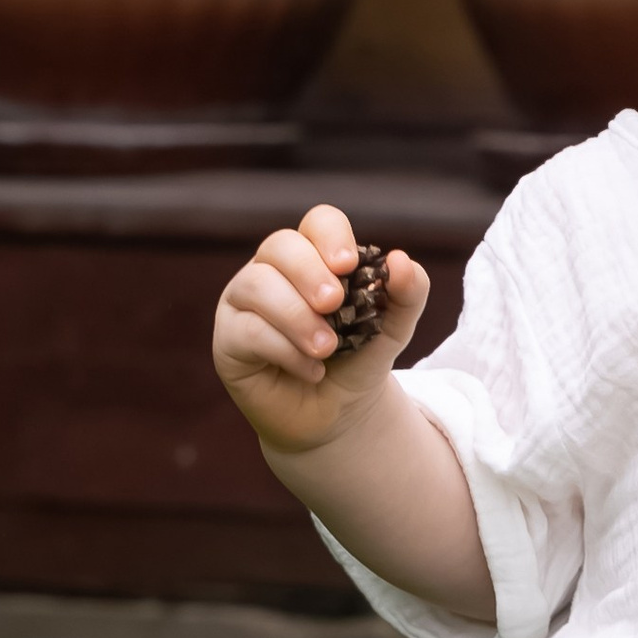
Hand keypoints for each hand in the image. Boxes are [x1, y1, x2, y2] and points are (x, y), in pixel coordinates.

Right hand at [212, 203, 429, 457]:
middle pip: (279, 245)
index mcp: (313, 256)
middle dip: (309, 273)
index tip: (349, 265)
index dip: (331, 236)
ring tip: (327, 348)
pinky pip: (248, 331)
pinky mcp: (229, 340)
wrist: (338, 415)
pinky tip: (311, 371)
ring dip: (297, 317)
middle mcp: (272, 270)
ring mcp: (244, 302)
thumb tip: (401, 260)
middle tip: (334, 305)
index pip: (317, 223)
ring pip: (256, 285)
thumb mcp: (393, 328)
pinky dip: (285, 351)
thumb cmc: (357, 359)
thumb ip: (408, 293)